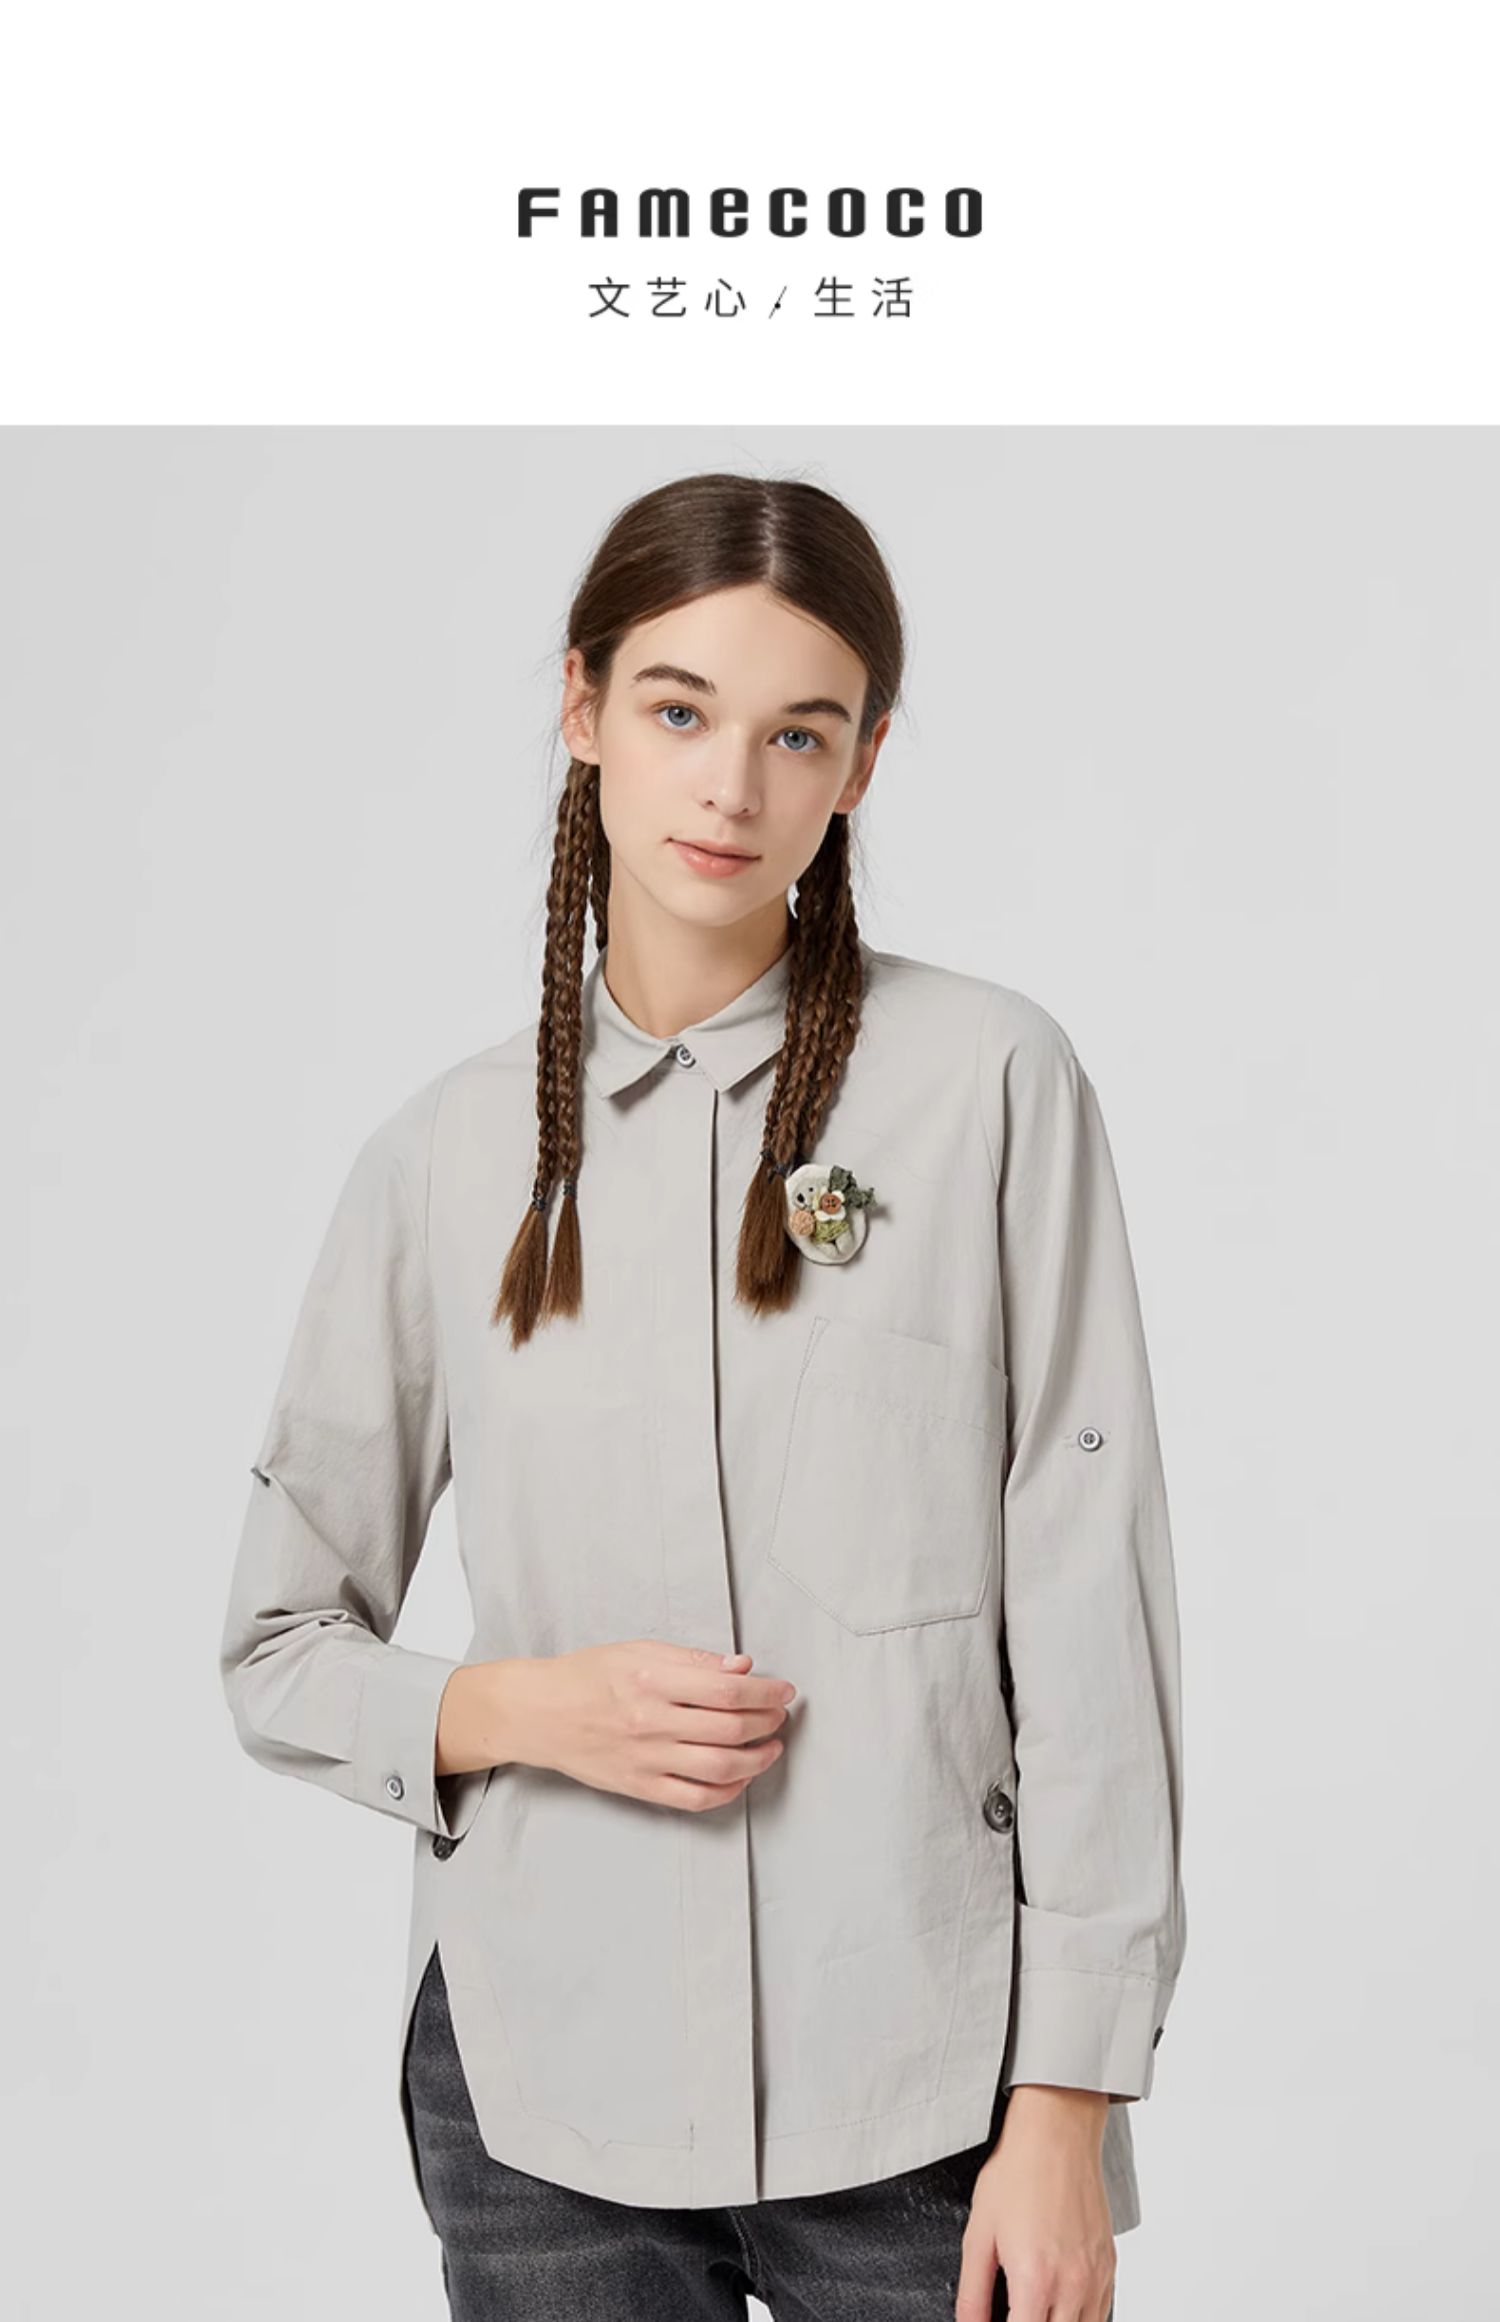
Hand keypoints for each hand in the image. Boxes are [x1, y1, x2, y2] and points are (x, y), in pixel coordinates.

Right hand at [507, 1641, 795, 1810]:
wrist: (539, 1712)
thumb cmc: (588, 1676)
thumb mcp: (639, 1650)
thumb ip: (694, 1660)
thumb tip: (743, 1667)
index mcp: (652, 1679)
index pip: (727, 1690)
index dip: (766, 1692)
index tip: (784, 1691)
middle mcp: (651, 1721)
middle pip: (730, 1729)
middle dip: (767, 1722)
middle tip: (779, 1715)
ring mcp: (645, 1759)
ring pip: (720, 1767)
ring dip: (757, 1759)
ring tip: (770, 1746)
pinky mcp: (639, 1787)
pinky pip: (695, 1798)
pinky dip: (727, 1790)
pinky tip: (740, 1776)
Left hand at [955, 2086, 1115, 2321]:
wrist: (1056, 2134)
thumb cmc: (1017, 2175)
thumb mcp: (978, 2234)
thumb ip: (972, 2293)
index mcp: (1035, 2280)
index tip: (998, 2321)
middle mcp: (1072, 2284)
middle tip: (1016, 2310)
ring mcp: (1096, 2276)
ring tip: (1035, 2308)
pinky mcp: (1109, 2265)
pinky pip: (1101, 2314)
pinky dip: (1081, 2319)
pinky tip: (1059, 2305)